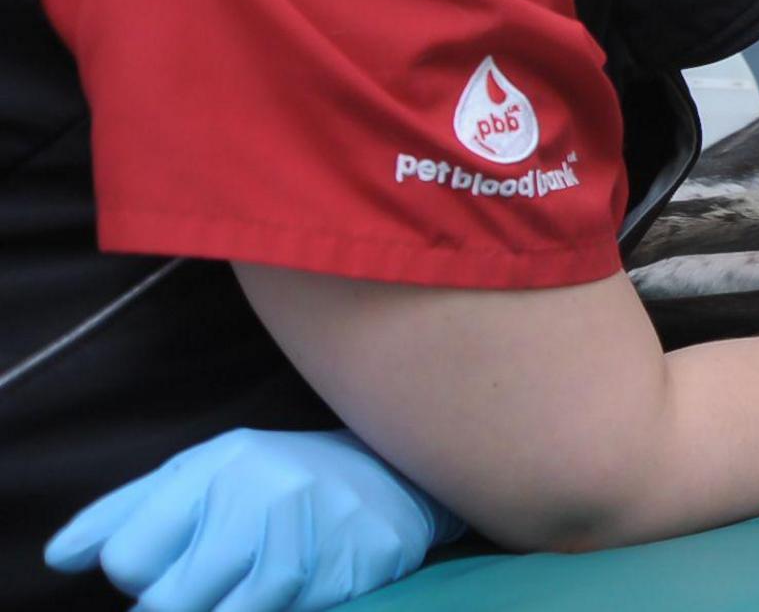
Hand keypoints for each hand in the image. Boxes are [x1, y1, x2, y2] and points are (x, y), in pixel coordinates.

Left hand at [45, 428, 460, 611]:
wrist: (392, 475)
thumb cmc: (278, 479)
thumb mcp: (201, 475)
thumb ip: (126, 513)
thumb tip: (60, 558)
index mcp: (217, 467)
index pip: (129, 556)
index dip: (143, 575)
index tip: (173, 564)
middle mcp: (263, 493)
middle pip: (174, 599)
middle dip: (185, 602)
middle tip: (215, 581)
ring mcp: (313, 533)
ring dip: (234, 611)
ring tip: (250, 585)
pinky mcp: (355, 568)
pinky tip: (293, 591)